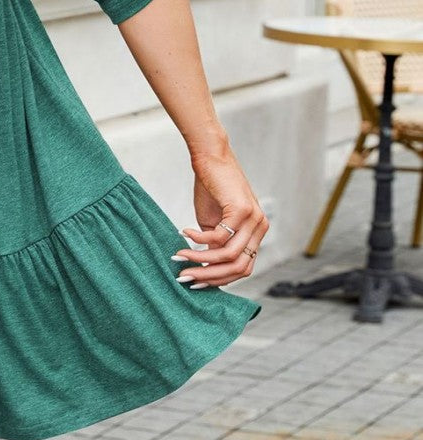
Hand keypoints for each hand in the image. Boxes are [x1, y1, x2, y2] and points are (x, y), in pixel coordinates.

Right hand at [173, 145, 269, 287]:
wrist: (211, 158)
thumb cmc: (211, 188)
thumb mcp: (213, 223)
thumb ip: (215, 245)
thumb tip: (206, 269)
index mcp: (256, 233)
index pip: (243, 268)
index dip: (219, 279)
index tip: (196, 281)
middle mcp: (260, 228)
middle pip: (238, 267)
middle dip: (209, 276)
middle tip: (185, 277)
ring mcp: (254, 219)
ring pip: (229, 255)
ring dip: (201, 260)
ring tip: (180, 256)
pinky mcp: (242, 210)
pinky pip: (219, 236)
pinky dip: (199, 239)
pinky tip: (185, 233)